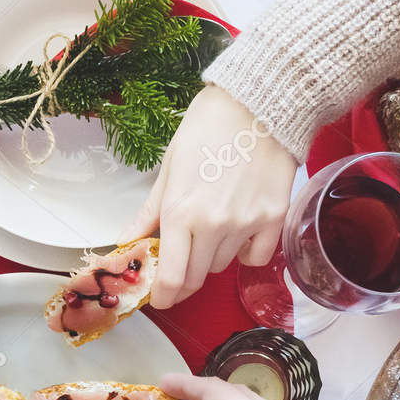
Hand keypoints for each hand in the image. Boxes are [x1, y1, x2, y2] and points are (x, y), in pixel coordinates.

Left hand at [122, 85, 297, 309]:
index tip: (159, 298)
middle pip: (195, 278)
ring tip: (210, 229)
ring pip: (222, 265)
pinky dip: (245, 253)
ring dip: (211, 258)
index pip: (169, 278)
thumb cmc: (208, 128)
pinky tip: (239, 233)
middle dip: (182, 281)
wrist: (259, 101)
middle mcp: (212, 226)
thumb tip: (125, 241)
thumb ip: (149, 212)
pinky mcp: (273, 217)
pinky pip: (255, 257)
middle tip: (179, 270)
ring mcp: (245, 224)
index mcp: (179, 214)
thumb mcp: (169, 168)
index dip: (162, 297)